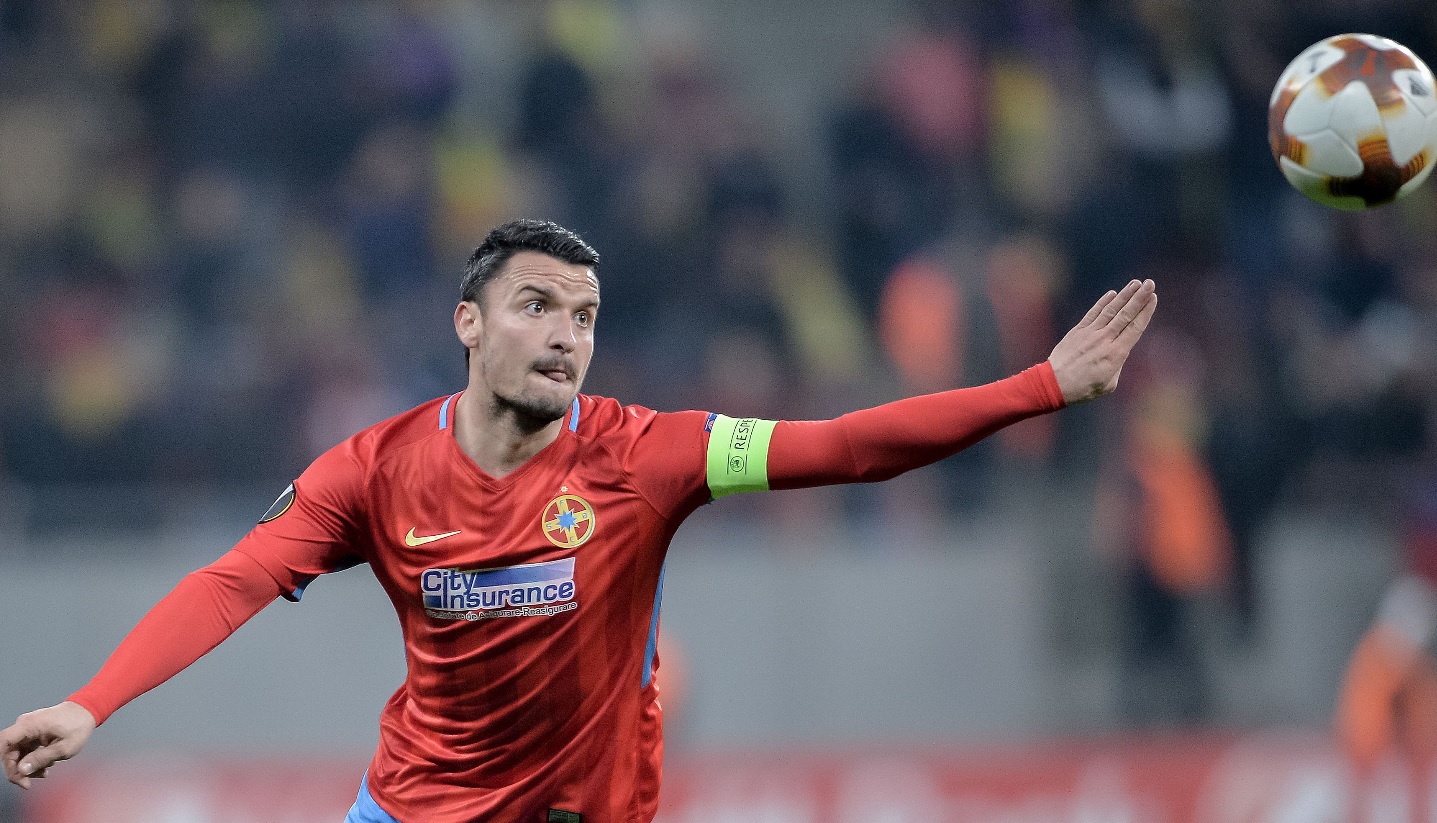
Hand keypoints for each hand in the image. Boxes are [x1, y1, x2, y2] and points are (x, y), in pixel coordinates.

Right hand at [2, 702, 95, 788]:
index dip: (5, 761)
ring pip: (18, 753)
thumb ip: (41, 759)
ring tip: (44, 772)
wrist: (87, 711)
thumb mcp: (63, 747)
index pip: (5, 742)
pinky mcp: (33, 733)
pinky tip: (46, 766)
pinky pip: (26, 749)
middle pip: (10, 751)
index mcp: (29, 725)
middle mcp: (25, 725)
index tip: (16, 775)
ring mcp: (28, 729)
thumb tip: (22, 770)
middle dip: (17, 770)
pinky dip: (33, 760)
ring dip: (28, 767)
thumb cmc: (78, 726)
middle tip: (28, 783)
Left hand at [1048, 279, 1157, 404]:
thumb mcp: (1109, 384)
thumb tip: (1120, 352)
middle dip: (1139, 297)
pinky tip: (1113, 293)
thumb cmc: (1084, 388)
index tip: (1153, 298)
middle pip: (1126, 315)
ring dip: (1124, 295)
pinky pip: (1093, 313)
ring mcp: (1090, 333)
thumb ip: (1118, 365)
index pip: (1135, 327)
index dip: (1145, 311)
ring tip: (1136, 283)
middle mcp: (1105, 340)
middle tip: (1150, 284)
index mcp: (1116, 354)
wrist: (1055, 384)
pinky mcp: (1078, 331)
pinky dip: (1103, 303)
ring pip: (1111, 310)